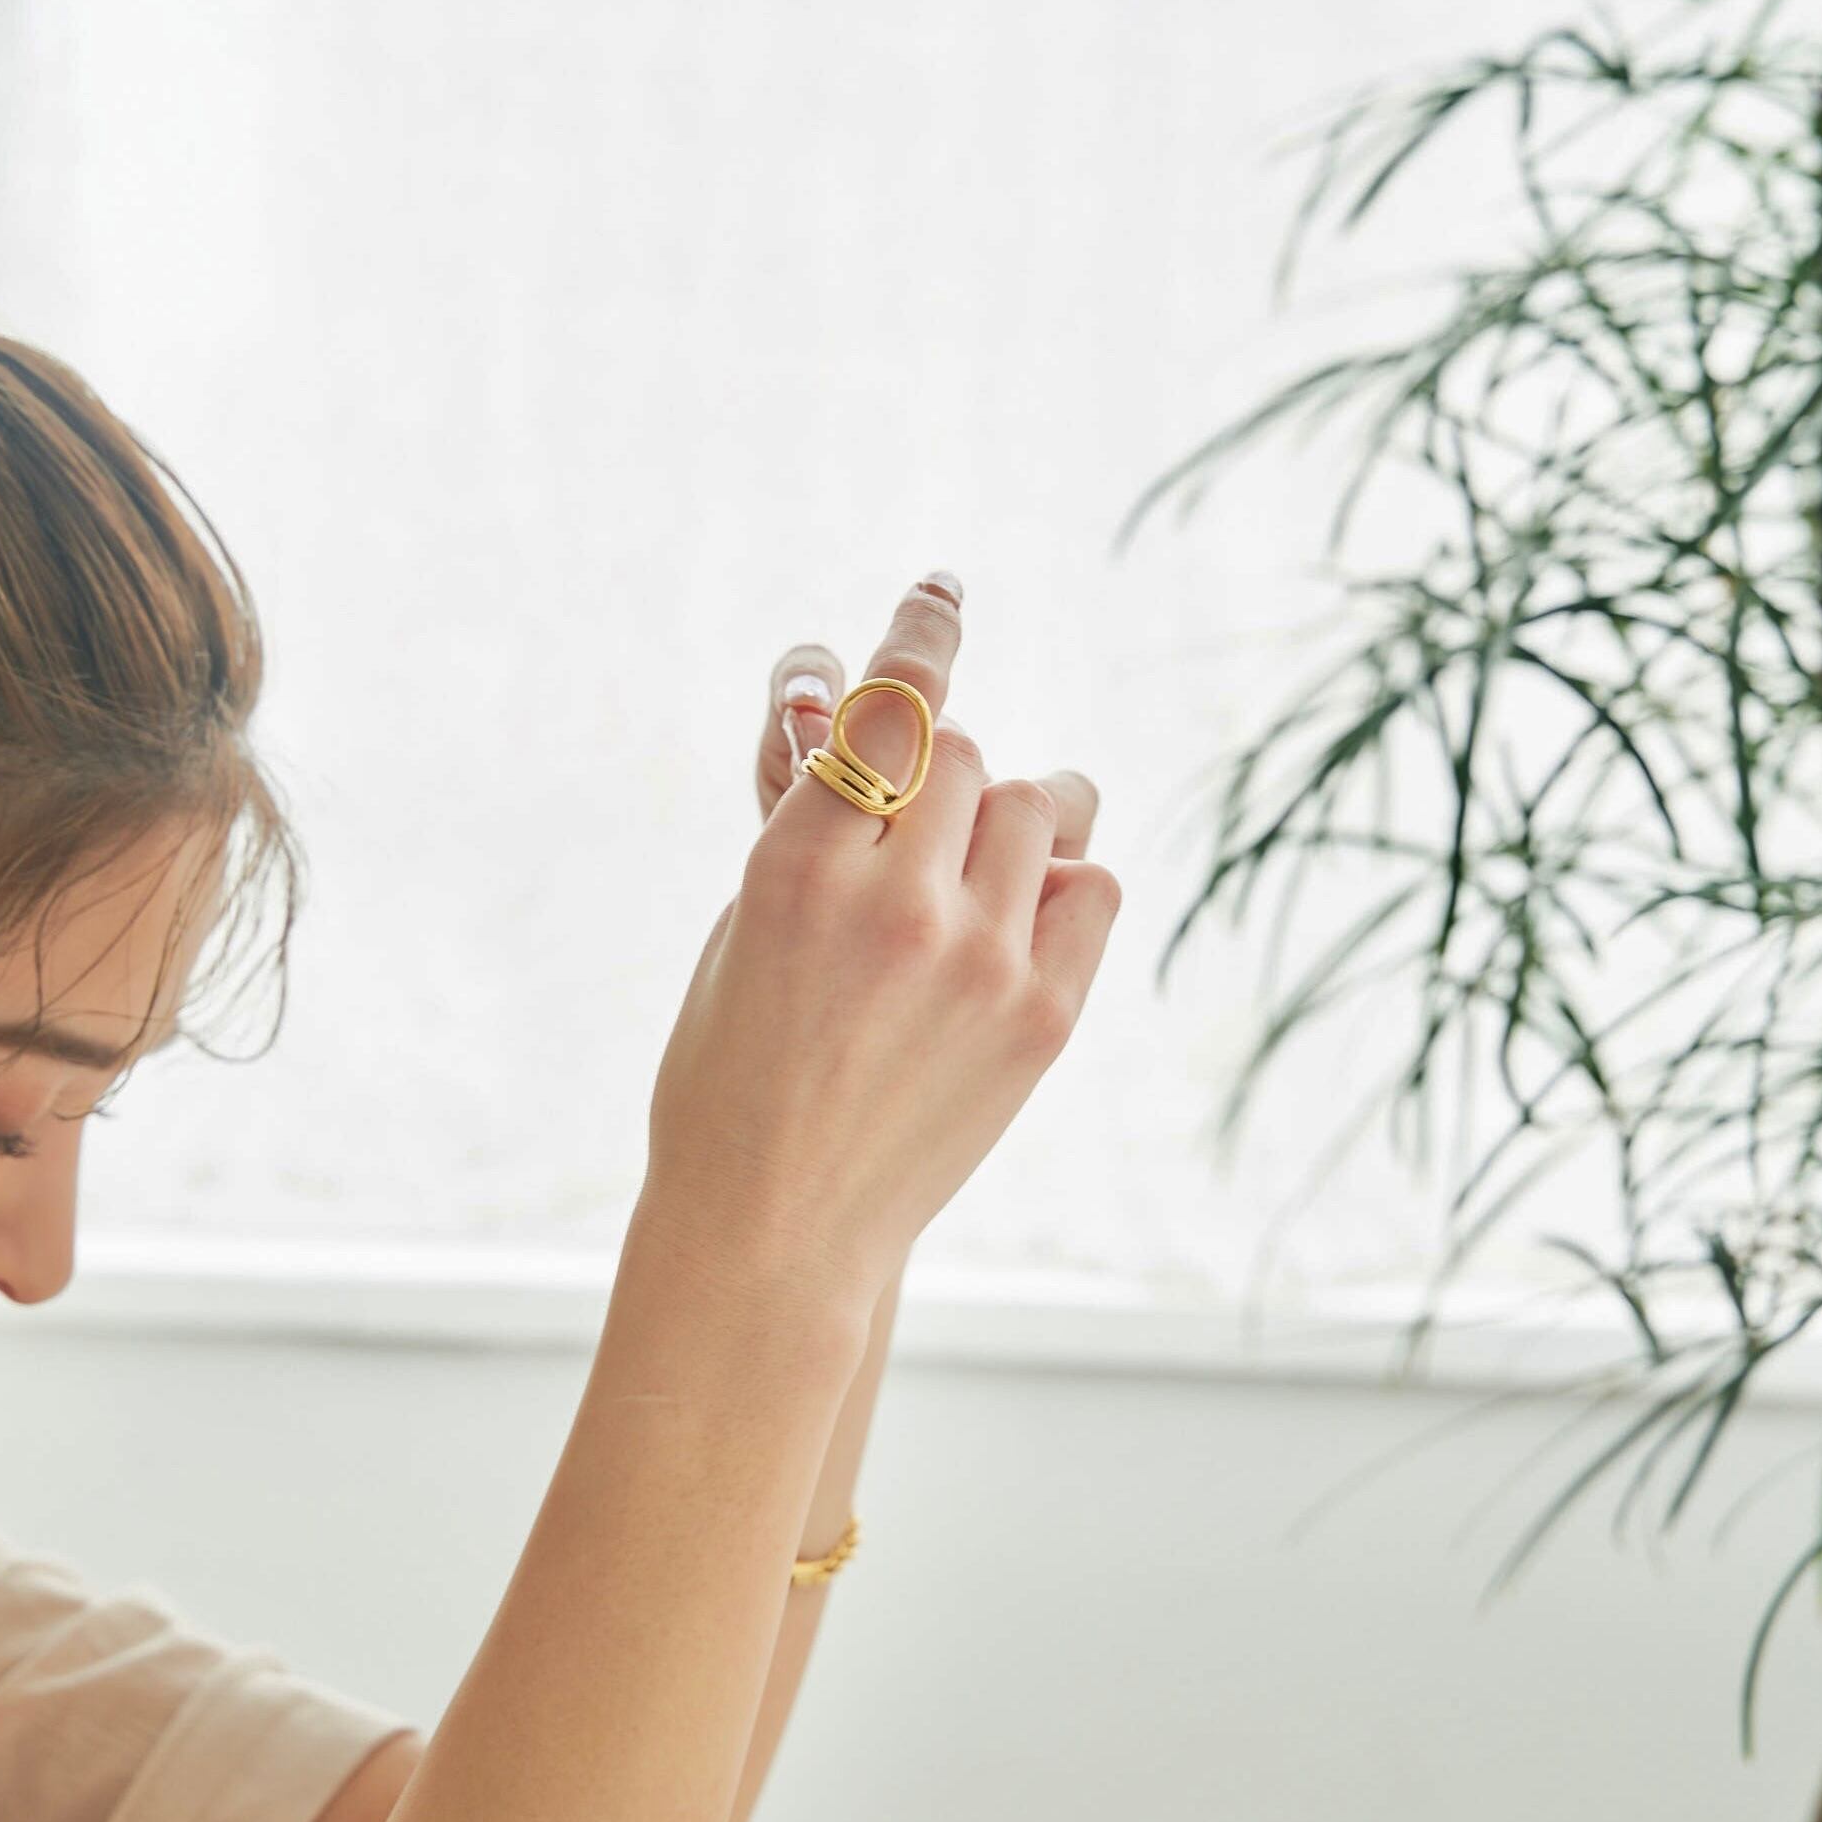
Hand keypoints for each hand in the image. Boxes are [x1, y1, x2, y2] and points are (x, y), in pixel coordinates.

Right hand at [638, 572, 1119, 1339]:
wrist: (775, 1231)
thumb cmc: (729, 1075)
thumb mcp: (735, 928)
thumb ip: (801, 821)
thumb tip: (841, 708)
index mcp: (793, 866)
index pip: (887, 708)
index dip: (919, 640)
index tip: (943, 591)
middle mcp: (896, 900)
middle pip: (962, 754)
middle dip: (936, 777)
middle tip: (914, 834)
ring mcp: (980, 958)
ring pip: (1033, 805)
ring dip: (1002, 821)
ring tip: (971, 875)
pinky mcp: (1042, 1015)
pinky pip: (1092, 886)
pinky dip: (1061, 883)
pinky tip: (1018, 919)